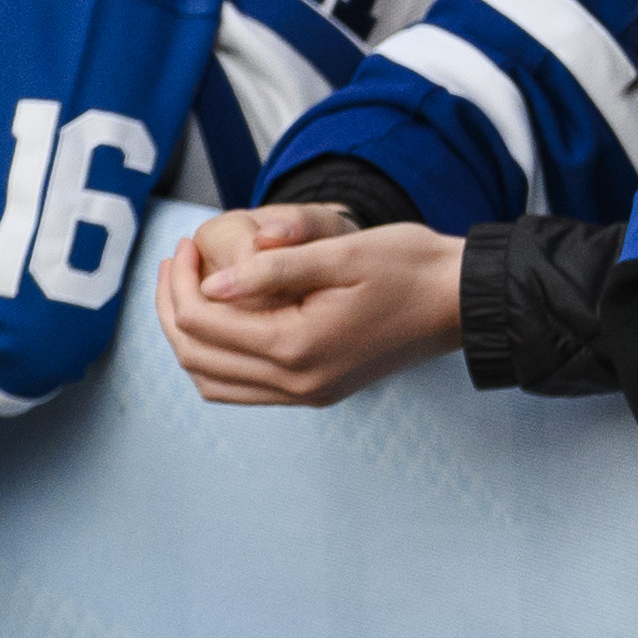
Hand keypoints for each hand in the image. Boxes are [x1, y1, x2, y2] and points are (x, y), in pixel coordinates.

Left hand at [154, 202, 466, 405]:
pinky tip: (222, 323)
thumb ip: (273, 269)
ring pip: (213, 381)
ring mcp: (307, 393)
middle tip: (176, 264)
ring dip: (189, 338)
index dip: (182, 282)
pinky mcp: (317, 391)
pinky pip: (243, 389)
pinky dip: (217, 359)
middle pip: (197, 357)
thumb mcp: (342, 252)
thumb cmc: (410, 266)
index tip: (186, 244)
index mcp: (298, 347)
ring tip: (188, 291)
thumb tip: (211, 285)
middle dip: (173, 308)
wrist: (463, 301)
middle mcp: (297, 383)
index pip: (204, 323)